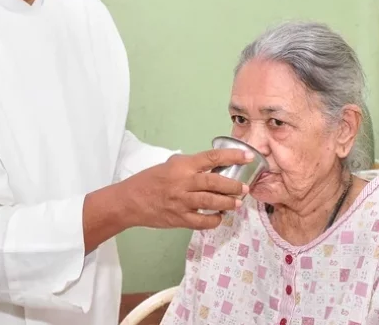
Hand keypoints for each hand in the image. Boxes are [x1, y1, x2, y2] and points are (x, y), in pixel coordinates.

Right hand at [119, 149, 252, 230]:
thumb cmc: (150, 180)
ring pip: (210, 202)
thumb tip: (212, 165)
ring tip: (237, 203)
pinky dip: (213, 220)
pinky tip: (219, 217)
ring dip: (227, 203)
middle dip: (233, 185)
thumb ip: (190, 165)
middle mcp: (183, 182)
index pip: (211, 158)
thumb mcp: (169, 165)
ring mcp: (181, 202)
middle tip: (244, 187)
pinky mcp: (179, 219)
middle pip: (214, 182)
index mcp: (182, 166)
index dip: (232, 156)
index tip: (248, 156)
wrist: (131, 200)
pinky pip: (201, 221)